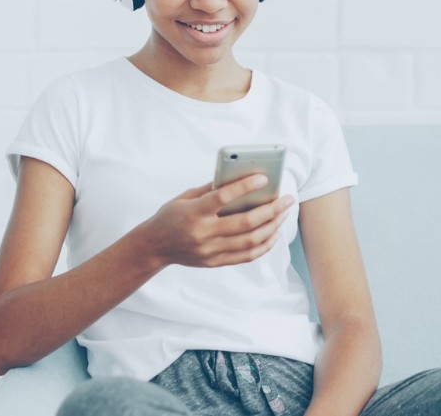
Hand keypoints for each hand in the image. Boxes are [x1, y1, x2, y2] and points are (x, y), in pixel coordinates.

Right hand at [136, 174, 294, 268]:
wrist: (154, 246)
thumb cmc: (170, 216)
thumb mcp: (185, 197)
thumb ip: (211, 189)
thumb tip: (240, 178)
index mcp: (193, 213)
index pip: (222, 198)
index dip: (245, 187)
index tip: (264, 178)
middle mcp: (203, 234)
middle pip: (245, 223)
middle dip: (271, 210)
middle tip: (286, 199)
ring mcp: (210, 251)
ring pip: (250, 241)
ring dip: (272, 227)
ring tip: (283, 214)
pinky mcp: (215, 262)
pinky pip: (247, 256)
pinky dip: (264, 245)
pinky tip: (273, 233)